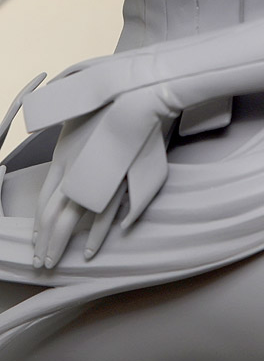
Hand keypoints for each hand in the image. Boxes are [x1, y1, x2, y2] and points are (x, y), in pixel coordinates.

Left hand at [32, 116, 125, 268]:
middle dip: (44, 242)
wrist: (131, 99)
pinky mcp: (117, 183)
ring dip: (60, 244)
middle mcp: (73, 173)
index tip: (36, 239)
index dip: (38, 224)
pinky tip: (88, 250)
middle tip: (41, 261)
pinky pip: (102, 217)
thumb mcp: (77, 128)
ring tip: (55, 261)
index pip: (42, 201)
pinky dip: (94, 236)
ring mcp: (94, 180)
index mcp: (62, 160)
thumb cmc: (107, 110)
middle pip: (50, 216)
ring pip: (69, 221)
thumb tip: (68, 170)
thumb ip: (71, 154)